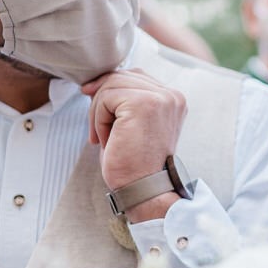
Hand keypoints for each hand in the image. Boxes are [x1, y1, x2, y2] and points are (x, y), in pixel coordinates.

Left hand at [84, 70, 187, 222]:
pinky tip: (106, 140)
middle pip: (122, 76)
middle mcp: (171, 95)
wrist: (144, 190)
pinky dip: (98, 119)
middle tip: (98, 131)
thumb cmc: (134, 164)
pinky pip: (106, 97)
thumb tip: (94, 83)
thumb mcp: (133, 125)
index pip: (135, 77)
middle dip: (101, 100)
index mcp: (173, 100)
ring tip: (104, 137)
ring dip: (99, 112)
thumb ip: (125, 101)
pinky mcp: (144, 104)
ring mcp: (160, 97)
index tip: (97, 111)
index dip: (110, 90)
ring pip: (111, 85)